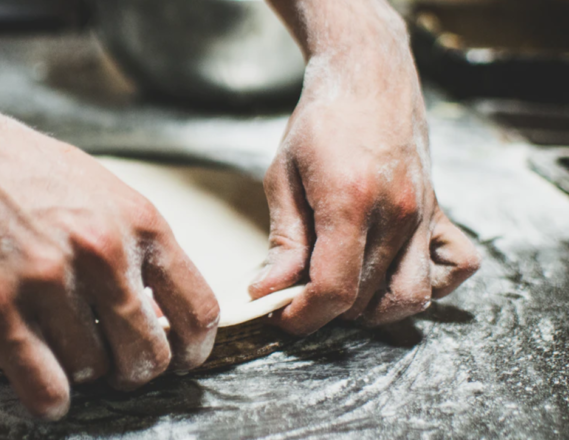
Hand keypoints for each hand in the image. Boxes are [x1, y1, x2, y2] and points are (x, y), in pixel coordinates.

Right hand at [0, 32, 217, 418]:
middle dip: (136, 370)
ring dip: (84, 372)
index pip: (198, 310)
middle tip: (116, 363)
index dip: (195, 349)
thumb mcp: (106, 192)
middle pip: (149, 355)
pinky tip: (48, 391)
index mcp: (140, 224)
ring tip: (64, 347)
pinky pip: (44, 385)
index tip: (182, 360)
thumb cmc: (30, 173)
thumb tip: (163, 310)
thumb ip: (139, 247)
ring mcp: (48, 281)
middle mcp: (102, 253)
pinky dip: (51, 400)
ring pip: (93, 371)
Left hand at [249, 7, 479, 334]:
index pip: (334, 289)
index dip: (304, 315)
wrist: (369, 76)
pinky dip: (429, 284)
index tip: (280, 314)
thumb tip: (269, 290)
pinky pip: (454, 267)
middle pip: (366, 298)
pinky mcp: (440, 210)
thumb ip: (283, 239)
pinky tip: (390, 272)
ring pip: (410, 296)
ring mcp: (424, 214)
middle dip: (325, 310)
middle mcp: (396, 214)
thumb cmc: (320, 120)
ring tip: (339, 288)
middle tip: (296, 292)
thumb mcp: (283, 175)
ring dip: (371, 308)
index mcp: (350, 202)